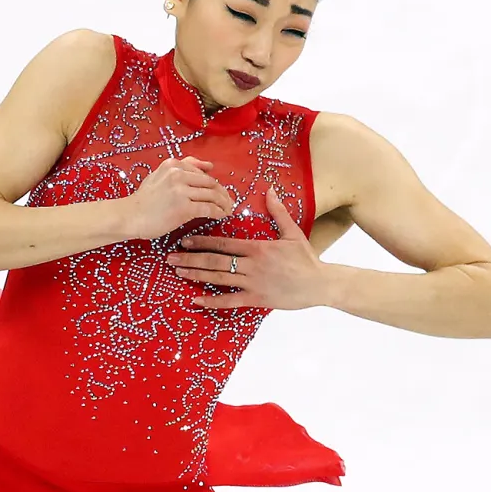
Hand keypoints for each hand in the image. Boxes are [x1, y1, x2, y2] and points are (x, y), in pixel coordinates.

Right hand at [125, 157, 234, 239]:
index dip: (214, 182)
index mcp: (173, 164)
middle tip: (228, 202)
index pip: (201, 172)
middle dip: (223, 193)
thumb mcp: (158, 175)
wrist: (129, 216)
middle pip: (210, 182)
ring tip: (228, 210)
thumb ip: (180, 168)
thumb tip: (207, 166)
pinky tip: (222, 216)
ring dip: (224, 203)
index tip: (219, 191)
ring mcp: (182, 190)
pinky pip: (208, 208)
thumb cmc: (143, 200)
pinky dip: (218, 212)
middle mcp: (178, 174)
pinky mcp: (184, 207)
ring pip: (212, 195)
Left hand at [166, 186, 328, 311]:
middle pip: (215, 260)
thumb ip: (277, 212)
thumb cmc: (306, 258)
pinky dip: (211, 301)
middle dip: (190, 258)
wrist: (320, 284)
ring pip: (218, 278)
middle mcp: (251, 265)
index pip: (224, 242)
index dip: (202, 241)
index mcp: (257, 247)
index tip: (184, 238)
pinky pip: (230, 301)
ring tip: (177, 272)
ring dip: (196, 275)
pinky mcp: (256, 300)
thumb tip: (269, 190)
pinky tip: (194, 300)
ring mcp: (253, 283)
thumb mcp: (292, 232)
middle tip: (170, 257)